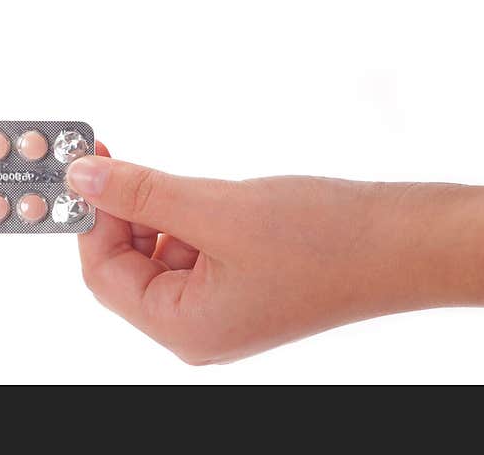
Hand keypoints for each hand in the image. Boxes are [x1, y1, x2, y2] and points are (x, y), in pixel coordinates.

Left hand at [69, 144, 483, 363]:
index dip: (88, 219)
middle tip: (112, 156)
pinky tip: (194, 191)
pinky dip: (179, 214)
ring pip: (155, 251)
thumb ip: (141, 193)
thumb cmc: (323, 240)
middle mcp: (196, 325)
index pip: (102, 274)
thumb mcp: (216, 209)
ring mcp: (218, 305)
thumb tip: (81, 177)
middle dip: (117, 210)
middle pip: (125, 264)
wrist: (402, 241)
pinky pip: (188, 247)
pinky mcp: (237, 281)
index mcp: (184, 327)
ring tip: (163, 173)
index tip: (83, 166)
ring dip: (149, 208)